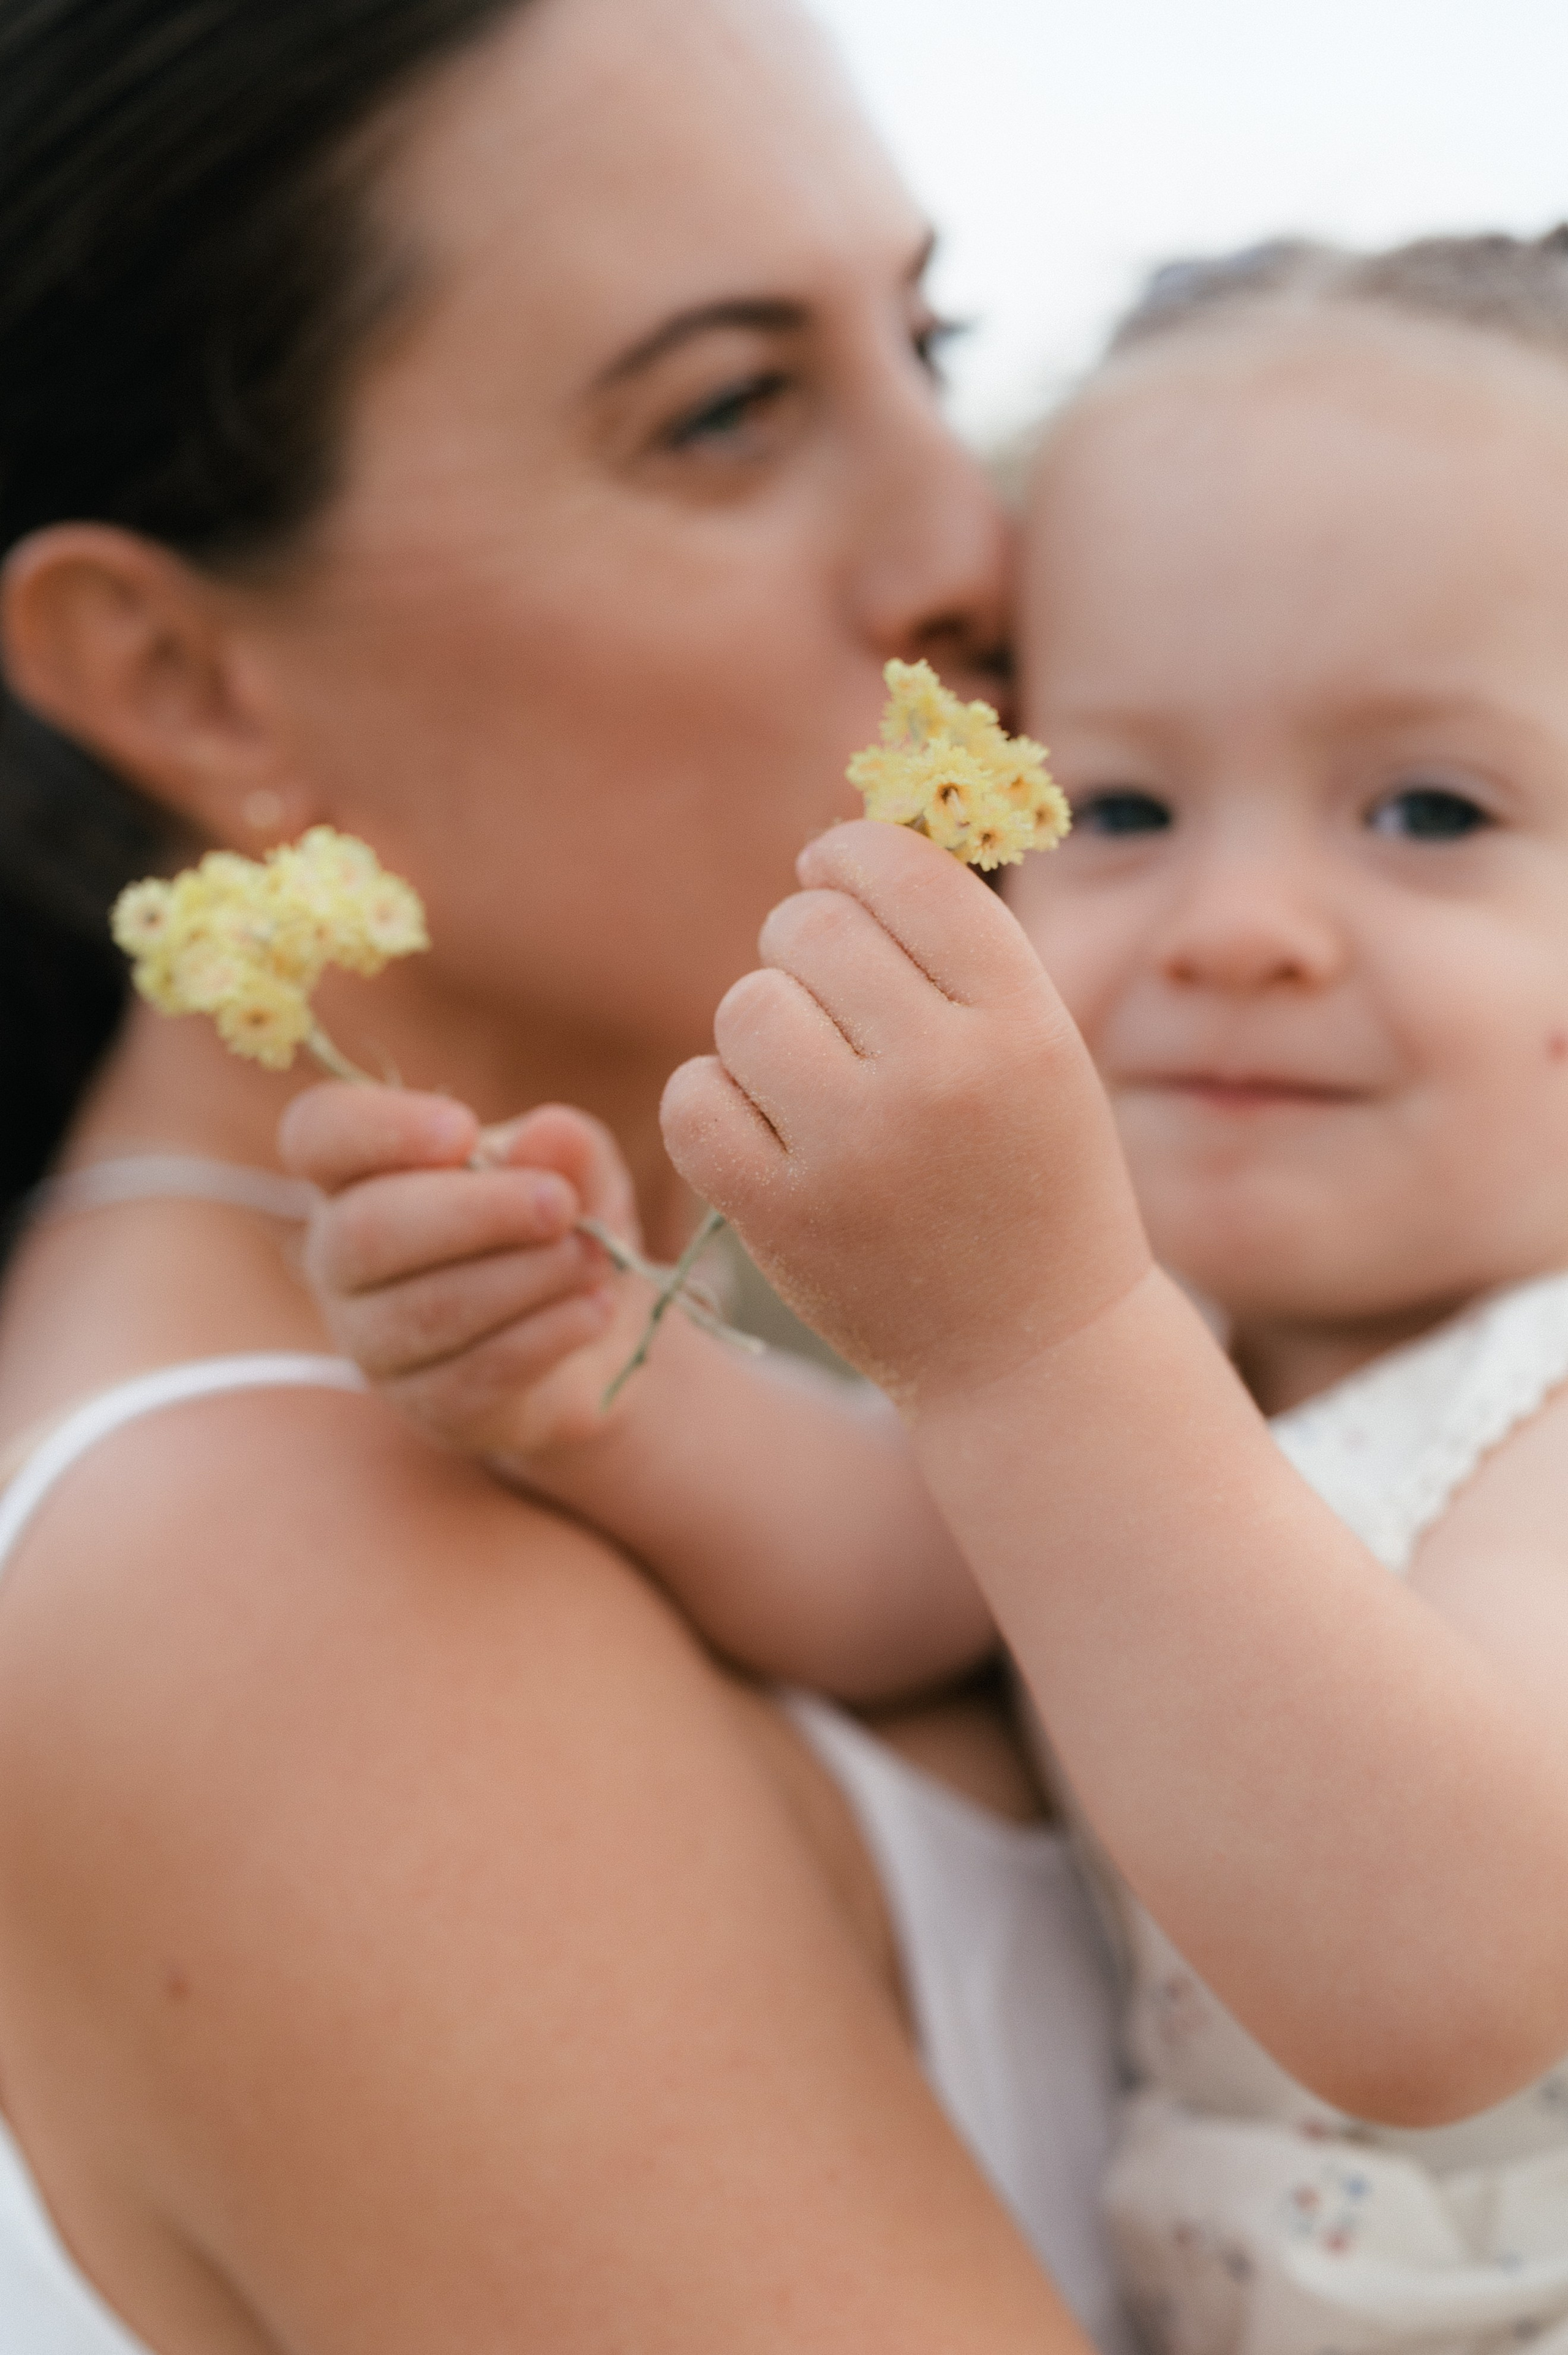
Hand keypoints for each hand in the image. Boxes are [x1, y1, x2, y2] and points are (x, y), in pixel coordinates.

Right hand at [279, 1086, 660, 1458]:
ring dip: (524, 1278)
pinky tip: (594, 1309)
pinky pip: (473, 1373)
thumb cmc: (560, 1225)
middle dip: (474, 1213)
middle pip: (364, 1232)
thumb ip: (567, 1147)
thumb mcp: (580, 1170)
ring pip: (425, 1310)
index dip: (378, 1128)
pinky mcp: (427, 1404)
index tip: (464, 1129)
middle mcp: (343, 1257)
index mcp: (359, 1172)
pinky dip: (546, 1335)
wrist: (594, 1329)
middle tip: (560, 1205)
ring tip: (594, 1258)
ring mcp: (374, 1340)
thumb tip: (546, 1134)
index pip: (319, 1135)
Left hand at [661, 822, 1149, 1410]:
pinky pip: (693, 1099)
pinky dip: (714, 1101)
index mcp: (1022, 1023)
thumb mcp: (1034, 1049)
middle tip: (824, 993)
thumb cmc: (1028, 1176)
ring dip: (759, 1028)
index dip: (847, 856)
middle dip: (800, 944)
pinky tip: (762, 1128)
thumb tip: (831, 845)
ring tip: (806, 1076)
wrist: (1036, 1351)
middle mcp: (943, 1078)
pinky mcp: (783, 1219)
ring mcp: (857, 1152)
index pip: (902, 872)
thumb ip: (950, 950)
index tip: (829, 872)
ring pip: (744, 1009)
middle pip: (811, 928)